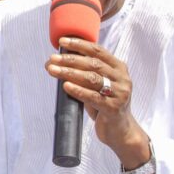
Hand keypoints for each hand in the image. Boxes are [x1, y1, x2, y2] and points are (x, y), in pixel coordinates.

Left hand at [45, 37, 141, 154]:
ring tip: (53, 70)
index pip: (98, 51)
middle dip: (70, 59)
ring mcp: (120, 93)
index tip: (62, 41)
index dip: (79, 44)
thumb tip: (58, 61)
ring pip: (92, 78)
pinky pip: (93, 97)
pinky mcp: (114, 108)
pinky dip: (77, 90)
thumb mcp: (99, 85)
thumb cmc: (105, 104)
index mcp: (119, 68)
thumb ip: (87, 72)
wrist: (121, 131)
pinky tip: (65, 86)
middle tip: (52, 59)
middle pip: (93, 64)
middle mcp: (122, 78)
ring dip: (69, 73)